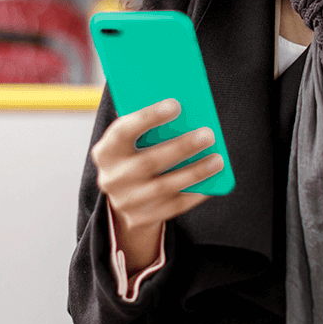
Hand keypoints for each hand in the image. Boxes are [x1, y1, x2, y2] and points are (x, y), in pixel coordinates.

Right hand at [91, 98, 221, 272]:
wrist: (124, 196)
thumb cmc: (135, 154)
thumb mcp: (132, 140)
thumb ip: (149, 127)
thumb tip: (185, 111)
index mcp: (105, 151)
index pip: (122, 131)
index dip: (148, 117)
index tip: (175, 104)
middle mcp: (111, 178)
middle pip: (148, 162)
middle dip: (181, 147)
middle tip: (208, 134)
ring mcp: (125, 201)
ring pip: (164, 186)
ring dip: (195, 172)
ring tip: (218, 159)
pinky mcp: (140, 219)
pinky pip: (173, 206)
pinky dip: (195, 193)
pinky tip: (212, 181)